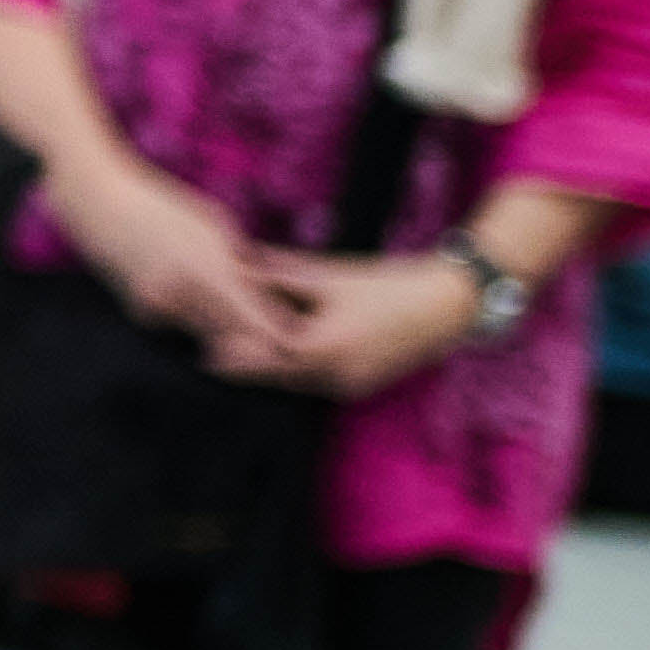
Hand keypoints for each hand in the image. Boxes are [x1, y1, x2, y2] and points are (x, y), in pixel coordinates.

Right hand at [50, 149, 296, 364]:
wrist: (98, 203)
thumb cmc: (160, 204)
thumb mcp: (209, 221)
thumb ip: (237, 257)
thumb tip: (262, 285)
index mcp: (206, 266)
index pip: (251, 313)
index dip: (274, 332)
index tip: (295, 341)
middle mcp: (182, 293)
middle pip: (231, 334)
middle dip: (253, 339)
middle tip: (277, 342)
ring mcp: (159, 306)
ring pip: (205, 333)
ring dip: (221, 328)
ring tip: (231, 315)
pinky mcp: (141, 314)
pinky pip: (178, 324)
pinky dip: (188, 316)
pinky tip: (179, 290)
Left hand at [233, 244, 490, 396]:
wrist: (444, 307)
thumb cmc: (387, 284)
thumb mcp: (332, 275)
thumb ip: (283, 273)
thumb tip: (240, 262)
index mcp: (324, 346)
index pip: (266, 357)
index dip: (236, 354)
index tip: (206, 350)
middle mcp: (334, 375)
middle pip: (277, 376)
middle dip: (247, 366)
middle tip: (209, 357)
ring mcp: (349, 386)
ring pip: (295, 383)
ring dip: (270, 372)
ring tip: (237, 357)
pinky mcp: (359, 387)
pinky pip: (316, 384)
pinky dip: (296, 374)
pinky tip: (278, 361)